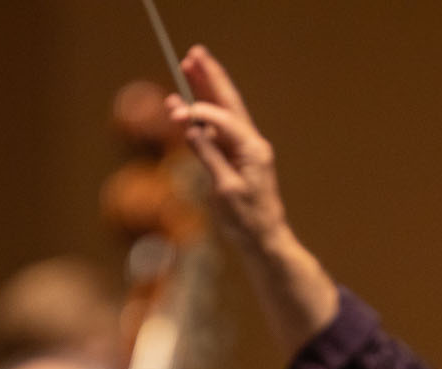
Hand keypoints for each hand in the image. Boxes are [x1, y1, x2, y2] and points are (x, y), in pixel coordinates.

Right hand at [166, 46, 287, 244]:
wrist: (265, 240)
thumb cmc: (248, 220)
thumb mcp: (225, 190)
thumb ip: (209, 157)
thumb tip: (192, 129)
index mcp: (252, 150)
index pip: (223, 120)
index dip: (199, 113)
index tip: (176, 112)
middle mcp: (251, 144)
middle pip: (228, 103)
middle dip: (210, 78)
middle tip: (195, 54)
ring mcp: (245, 149)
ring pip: (224, 112)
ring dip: (207, 89)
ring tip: (191, 66)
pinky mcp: (238, 158)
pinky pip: (220, 130)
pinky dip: (205, 114)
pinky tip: (194, 101)